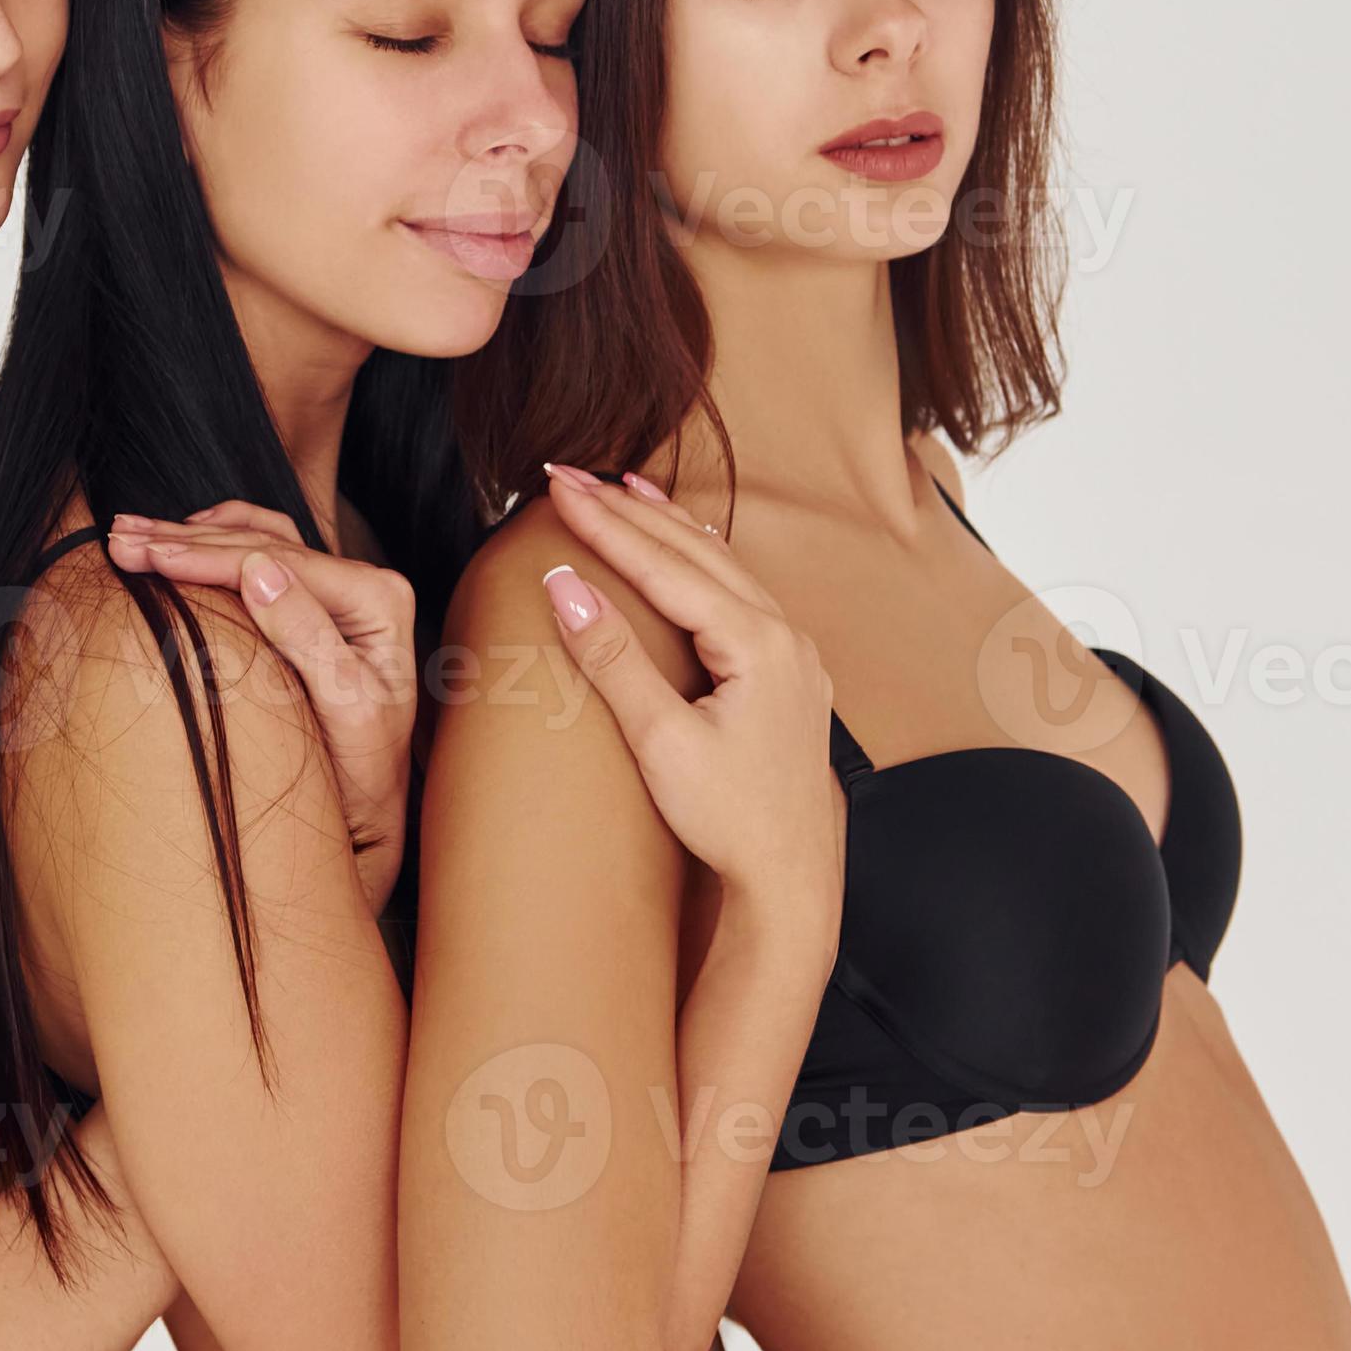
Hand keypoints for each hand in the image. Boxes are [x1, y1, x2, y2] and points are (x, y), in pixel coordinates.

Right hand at [106, 505, 419, 911]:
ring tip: (130, 531)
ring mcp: (336, 592)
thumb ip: (306, 636)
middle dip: (185, 539)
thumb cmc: (359, 773)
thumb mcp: (344, 710)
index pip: (277, 561)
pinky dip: (217, 539)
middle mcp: (360, 585)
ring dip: (191, 533)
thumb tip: (257, 569)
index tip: (148, 555)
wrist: (366, 812)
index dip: (207, 555)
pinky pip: (262, 550)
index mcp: (376, 600)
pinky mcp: (313, 606)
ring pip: (256, 539)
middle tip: (120, 536)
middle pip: (261, 543)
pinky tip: (184, 535)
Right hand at [533, 468, 842, 945]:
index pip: (666, 566)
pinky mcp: (788, 673)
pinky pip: (739, 593)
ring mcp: (793, 653)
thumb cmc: (730, 819)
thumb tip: (566, 588)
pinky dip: (699, 562)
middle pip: (696, 552)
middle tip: (570, 474)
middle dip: (629, 510)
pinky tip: (682, 551)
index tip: (557, 488)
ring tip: (622, 488)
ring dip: (667, 527)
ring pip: (723, 565)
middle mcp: (785, 635)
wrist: (791, 876)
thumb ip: (614, 659)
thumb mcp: (661, 740)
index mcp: (758, 644)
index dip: (606, 524)